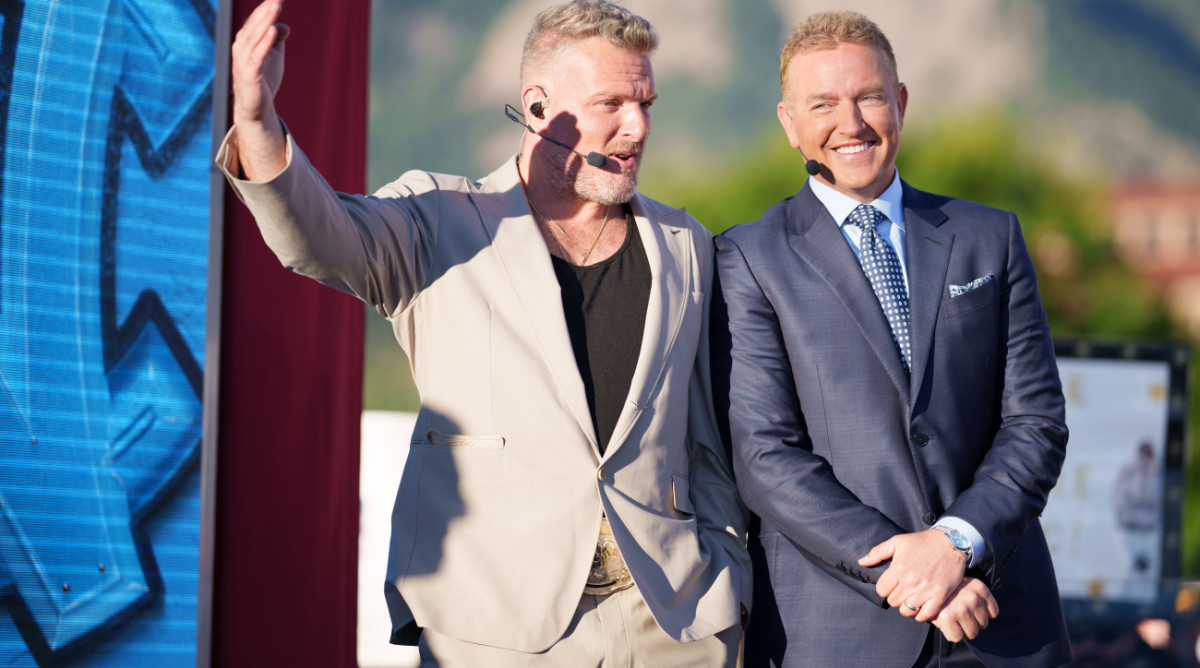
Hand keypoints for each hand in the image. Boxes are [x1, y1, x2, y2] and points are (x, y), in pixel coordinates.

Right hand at [230, 0, 289, 177]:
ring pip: (255, 36)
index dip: (266, 7)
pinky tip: (273, 30)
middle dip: (266, 9)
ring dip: (265, 20)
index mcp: (246, 41)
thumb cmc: (263, 80)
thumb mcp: (273, 55)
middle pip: (255, 24)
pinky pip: (257, 55)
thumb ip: (276, 38)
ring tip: (276, 6)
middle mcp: (241, 48)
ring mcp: (243, 61)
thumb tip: (283, 25)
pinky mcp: (248, 75)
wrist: (256, 109)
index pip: (257, 20)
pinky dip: (265, 42)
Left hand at [858, 529, 966, 620]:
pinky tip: (921, 605)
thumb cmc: (922, 542)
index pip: (881, 590)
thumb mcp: (897, 541)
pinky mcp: (940, 595)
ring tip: (911, 598)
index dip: (884, 588)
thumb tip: (861, 562)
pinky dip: (921, 614)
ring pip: (907, 611)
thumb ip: (878, 552)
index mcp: (899, 568)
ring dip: (907, 606)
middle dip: (895, 596)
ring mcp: (926, 590)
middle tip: (902, 590)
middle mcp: (911, 581)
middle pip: (893, 601)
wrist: (951, 543)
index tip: (891, 584)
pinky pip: (925, 615)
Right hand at [931, 577, 998, 641]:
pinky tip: (945, 624)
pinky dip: (950, 634)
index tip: (970, 612)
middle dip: (971, 623)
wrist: (921, 587)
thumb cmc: (944, 589)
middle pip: (983, 625)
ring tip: (952, 619)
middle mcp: (973, 597)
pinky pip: (957, 637)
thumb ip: (975, 595)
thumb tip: (986, 616)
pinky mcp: (949, 617)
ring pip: (972, 633)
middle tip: (958, 615)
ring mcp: (962, 608)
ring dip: (961, 630)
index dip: (980, 615)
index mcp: (979, 587)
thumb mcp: (963, 585)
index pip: (993, 613)